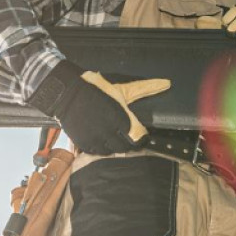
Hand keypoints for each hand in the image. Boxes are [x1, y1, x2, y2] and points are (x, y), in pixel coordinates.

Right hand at [31, 60, 171, 154]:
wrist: (68, 93)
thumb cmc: (97, 89)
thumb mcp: (122, 89)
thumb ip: (144, 89)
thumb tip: (167, 83)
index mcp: (122, 117)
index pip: (139, 138)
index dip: (142, 137)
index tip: (140, 134)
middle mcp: (109, 131)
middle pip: (126, 147)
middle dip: (127, 141)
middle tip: (124, 134)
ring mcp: (95, 138)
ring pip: (111, 151)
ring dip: (113, 145)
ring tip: (111, 135)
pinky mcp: (84, 143)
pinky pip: (96, 152)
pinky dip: (100, 147)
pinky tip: (100, 138)